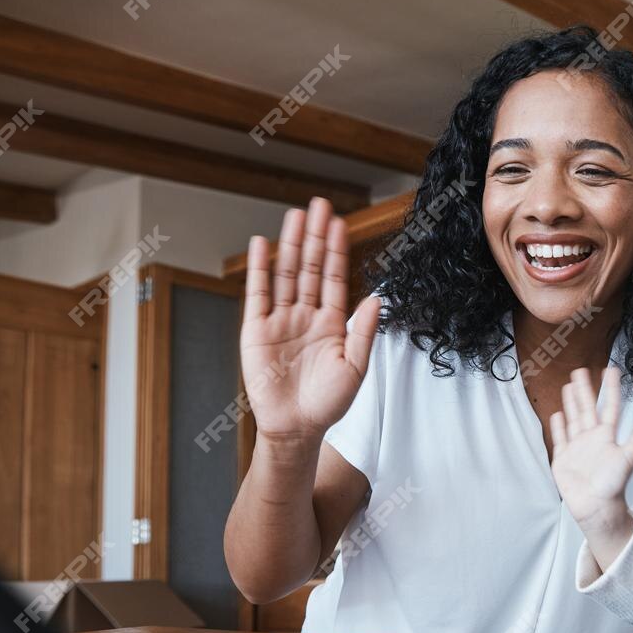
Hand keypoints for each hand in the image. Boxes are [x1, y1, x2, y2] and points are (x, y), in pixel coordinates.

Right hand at [240, 197, 380, 443]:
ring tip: (295, 216)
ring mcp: (280, 320)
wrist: (296, 427)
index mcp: (331, 323)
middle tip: (318, 205)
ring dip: (290, 244)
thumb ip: (364, 332)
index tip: (340, 223)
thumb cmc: (328, 403)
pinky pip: (258, 294)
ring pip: (285, 274)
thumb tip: (377, 298)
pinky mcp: (256, 330)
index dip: (336, 251)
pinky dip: (261, 269)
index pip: (333, 278)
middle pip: (309, 267)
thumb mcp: (355, 367)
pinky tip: (264, 244)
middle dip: (314, 237)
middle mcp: (305, 316)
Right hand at [549, 366, 632, 533]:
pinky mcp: (563, 459)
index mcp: (607, 436)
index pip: (609, 406)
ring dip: (571, 403)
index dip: (610, 389)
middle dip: (584, 390)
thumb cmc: (614, 485)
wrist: (596, 507)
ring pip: (573, 420)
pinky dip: (558, 427)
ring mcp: (576, 448)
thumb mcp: (631, 456)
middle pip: (587, 408)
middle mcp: (592, 439)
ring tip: (569, 386)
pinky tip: (557, 415)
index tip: (610, 371)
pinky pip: (560, 439)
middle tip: (580, 371)